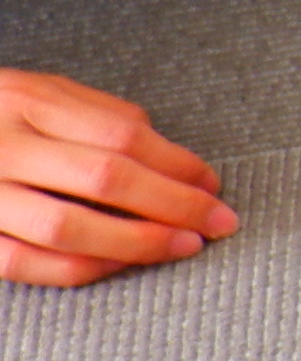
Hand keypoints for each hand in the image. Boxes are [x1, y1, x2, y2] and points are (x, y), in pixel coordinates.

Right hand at [0, 68, 236, 287]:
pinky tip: (120, 265)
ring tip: (182, 247)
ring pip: (65, 225)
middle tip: (219, 222)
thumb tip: (176, 159)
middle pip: (104, 177)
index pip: (120, 134)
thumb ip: (99, 116)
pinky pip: (24, 262)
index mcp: (27, 101)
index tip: (213, 185)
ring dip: (135, 242)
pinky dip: (79, 267)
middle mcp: (1, 143)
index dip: (177, 164)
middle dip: (173, 205)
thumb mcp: (40, 93)